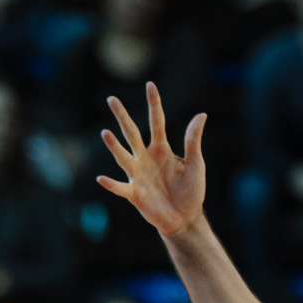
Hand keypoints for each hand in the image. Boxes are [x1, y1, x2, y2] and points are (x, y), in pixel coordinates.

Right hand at [96, 82, 206, 238]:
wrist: (185, 218)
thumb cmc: (191, 190)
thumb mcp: (196, 163)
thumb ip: (193, 140)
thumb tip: (201, 114)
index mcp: (161, 149)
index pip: (156, 122)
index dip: (154, 104)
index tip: (150, 85)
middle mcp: (146, 159)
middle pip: (132, 133)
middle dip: (123, 116)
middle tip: (111, 99)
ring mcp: (138, 175)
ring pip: (124, 157)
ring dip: (114, 146)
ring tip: (105, 133)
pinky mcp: (135, 194)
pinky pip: (120, 187)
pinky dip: (111, 184)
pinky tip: (101, 178)